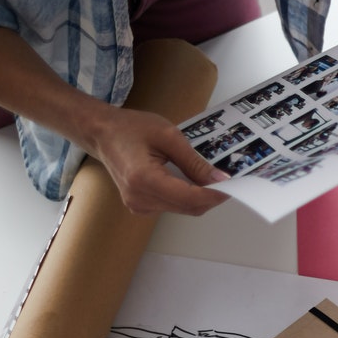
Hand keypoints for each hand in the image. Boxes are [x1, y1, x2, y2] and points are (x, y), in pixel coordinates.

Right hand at [81, 105, 227, 215]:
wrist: (103, 134)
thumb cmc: (131, 128)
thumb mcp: (169, 136)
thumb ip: (195, 162)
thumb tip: (220, 179)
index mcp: (144, 180)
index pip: (190, 198)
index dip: (216, 195)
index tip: (235, 186)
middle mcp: (139, 198)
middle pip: (189, 207)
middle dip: (211, 196)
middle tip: (227, 179)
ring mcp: (138, 205)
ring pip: (183, 209)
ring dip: (200, 196)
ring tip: (209, 177)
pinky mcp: (140, 206)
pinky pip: (172, 206)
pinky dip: (186, 196)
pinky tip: (189, 180)